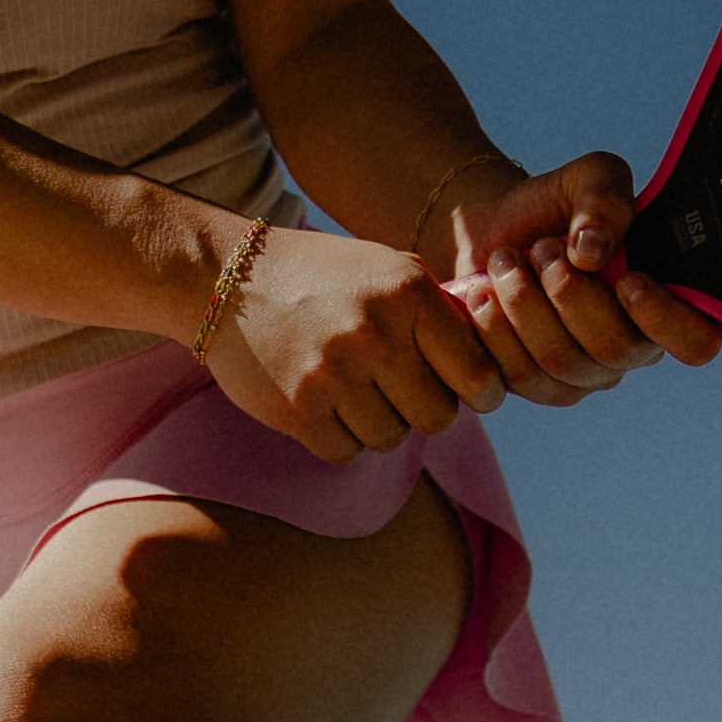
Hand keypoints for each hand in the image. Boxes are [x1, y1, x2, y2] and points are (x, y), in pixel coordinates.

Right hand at [199, 225, 505, 460]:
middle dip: (425, 409)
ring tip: (355, 388)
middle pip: (437, 417)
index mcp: (408, 293)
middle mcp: (375, 334)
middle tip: (402, 389)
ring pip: (391, 438)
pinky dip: (341, 438)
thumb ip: (440, 311)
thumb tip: (493, 365)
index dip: (481, 392)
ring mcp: (333, 375)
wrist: (228, 277)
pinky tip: (324, 403)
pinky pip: (346, 452)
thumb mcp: (388, 269)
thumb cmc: (322, 276)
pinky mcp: (297, 410)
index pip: (477, 373)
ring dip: (380, 423)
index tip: (472, 394)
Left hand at [438, 153, 721, 404]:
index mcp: (666, 301)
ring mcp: (586, 373)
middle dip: (571, 295)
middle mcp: (633, 346)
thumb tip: (593, 250)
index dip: (666, 320)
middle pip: (616, 350)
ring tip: (506, 260)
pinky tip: (484, 292)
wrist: (492, 228)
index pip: (696, 340)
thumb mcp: (588, 178)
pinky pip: (521, 376)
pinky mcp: (538, 385)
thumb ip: (605, 197)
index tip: (628, 280)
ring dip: (526, 305)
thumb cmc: (555, 205)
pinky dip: (496, 329)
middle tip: (543, 249)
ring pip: (562, 363)